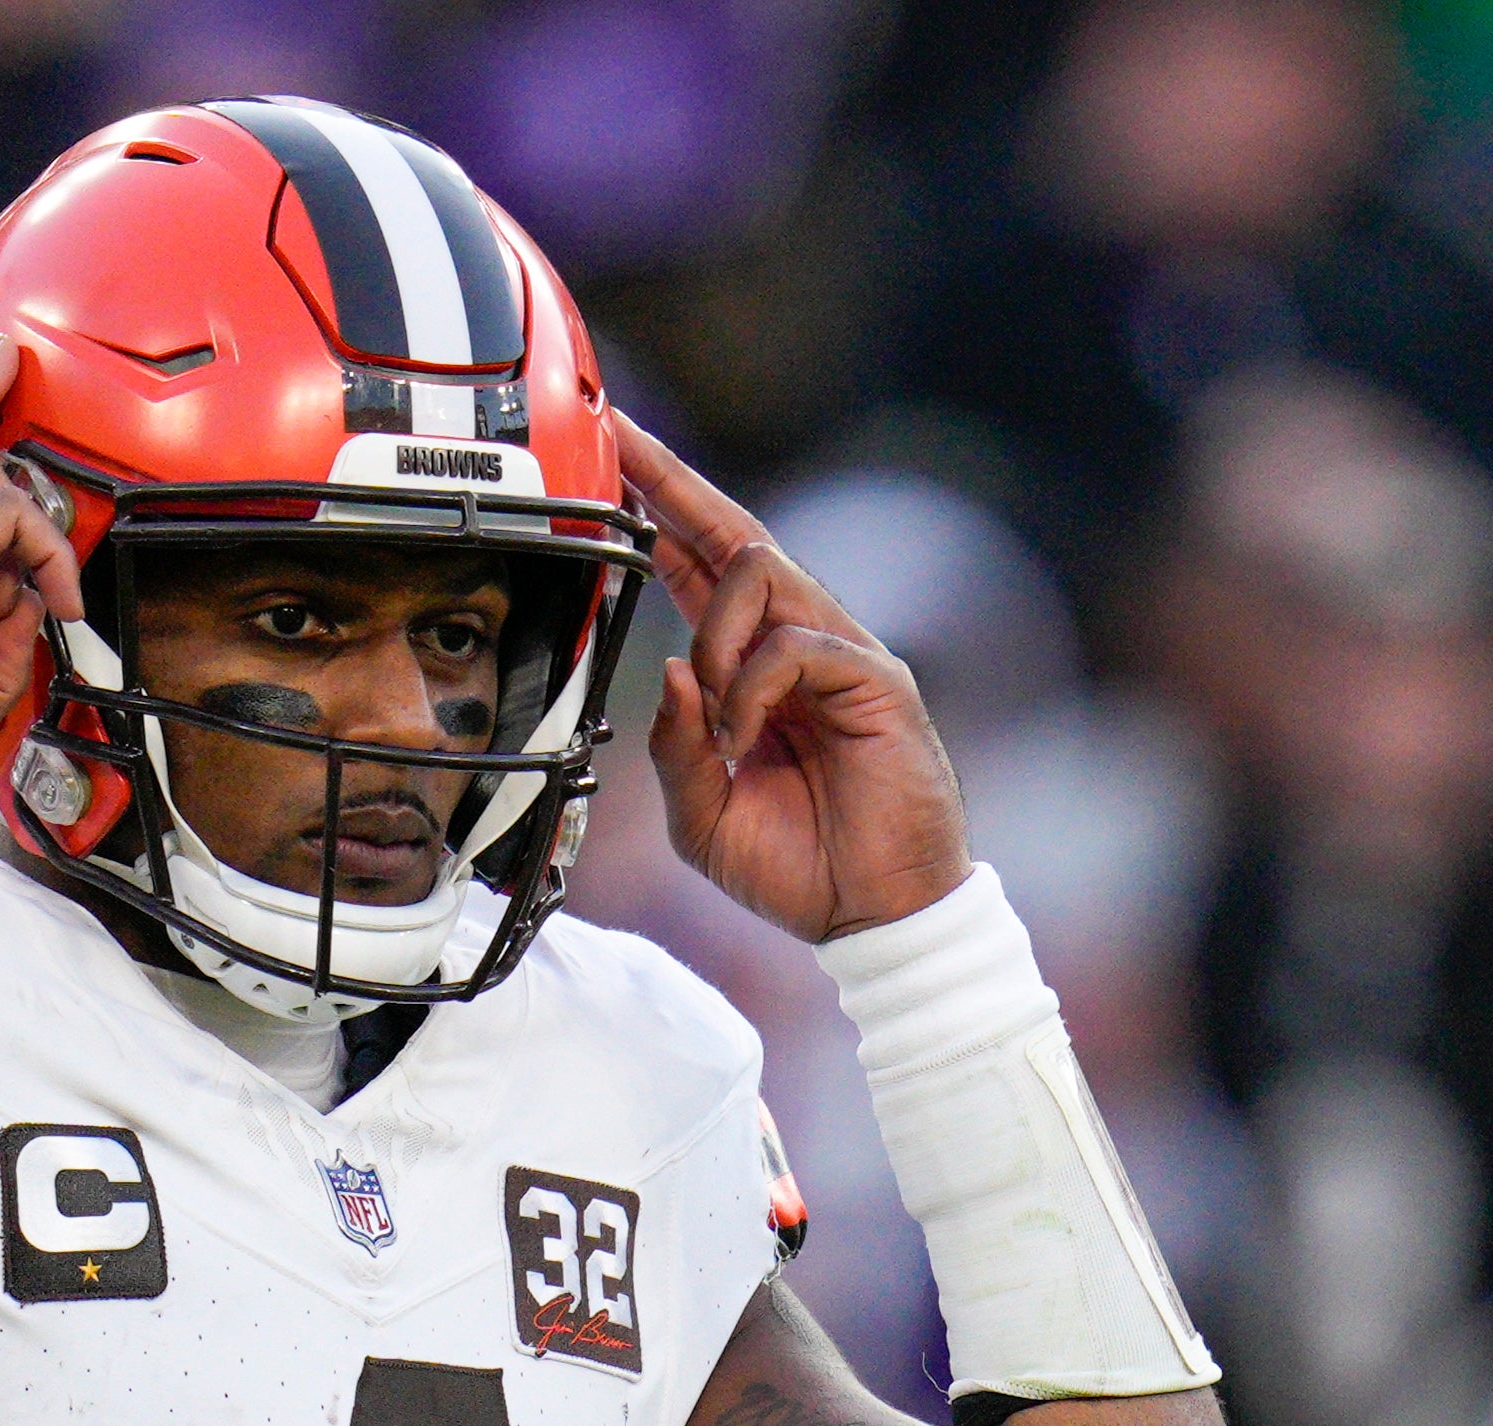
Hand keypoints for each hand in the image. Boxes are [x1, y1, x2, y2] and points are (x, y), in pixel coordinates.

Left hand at [613, 413, 970, 940]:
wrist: (872, 918)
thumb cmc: (800, 868)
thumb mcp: (703, 816)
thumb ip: (676, 746)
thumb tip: (671, 667)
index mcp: (753, 672)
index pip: (700, 570)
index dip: (660, 514)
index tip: (616, 460)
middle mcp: (799, 646)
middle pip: (735, 537)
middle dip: (674, 485)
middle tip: (622, 440)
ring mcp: (842, 655)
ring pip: (760, 573)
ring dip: (714, 633)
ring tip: (717, 714)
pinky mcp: (876, 680)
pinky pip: (794, 645)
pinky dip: (752, 690)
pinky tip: (746, 742)